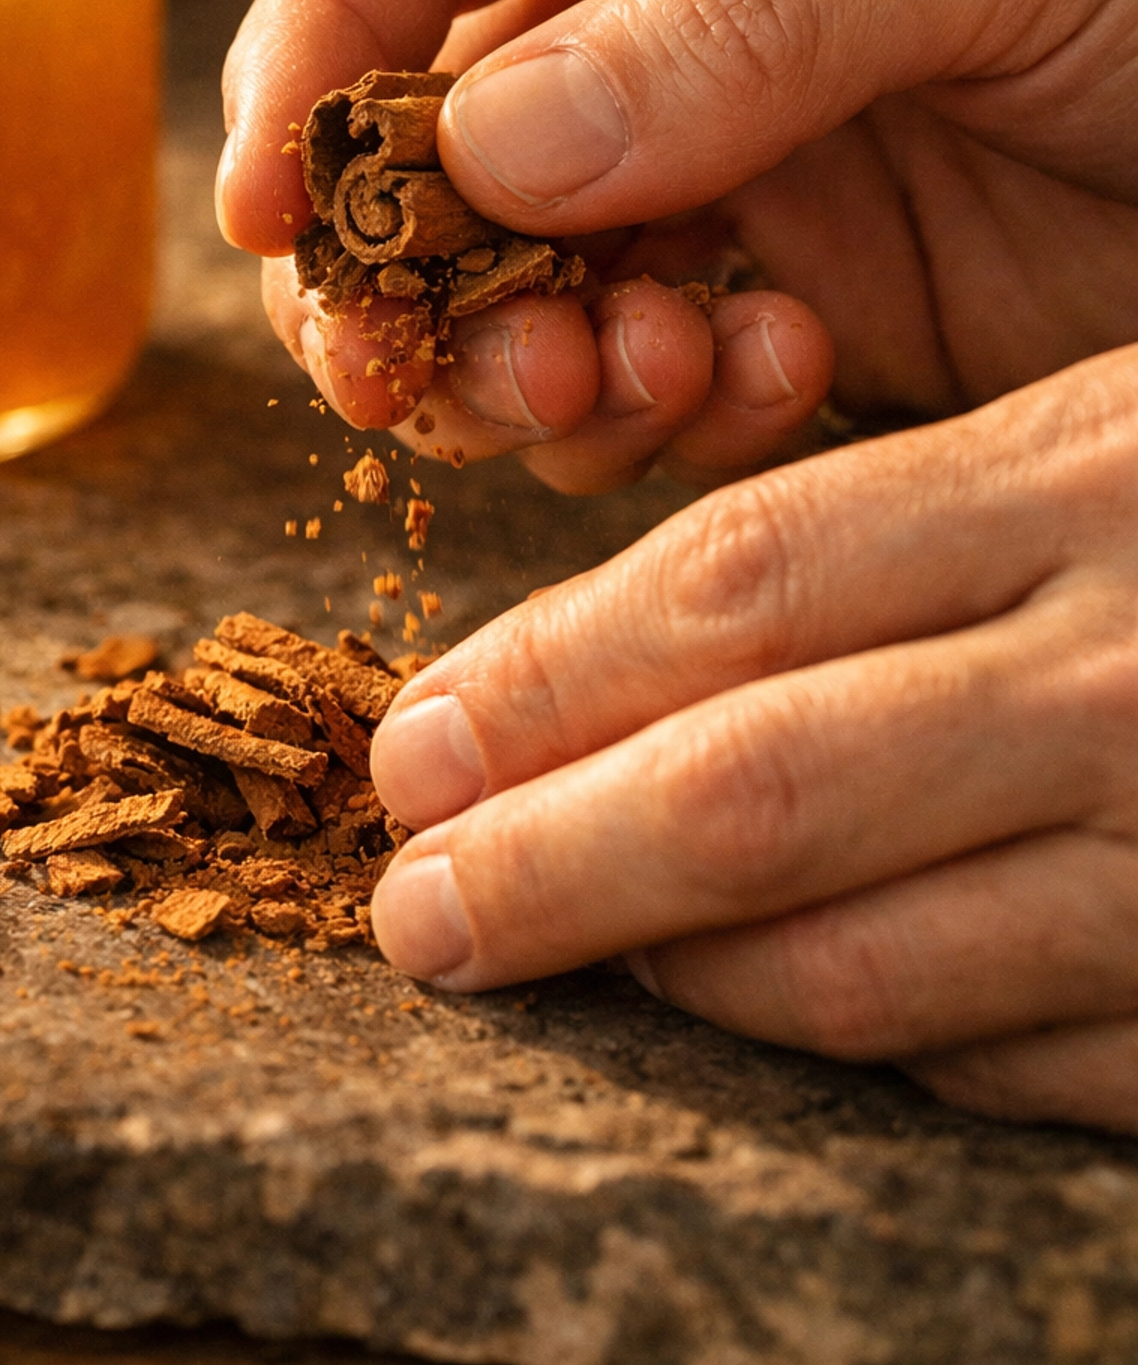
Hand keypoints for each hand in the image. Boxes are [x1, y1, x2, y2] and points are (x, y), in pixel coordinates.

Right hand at [220, 0, 1137, 485]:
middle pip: (404, 121)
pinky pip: (619, 361)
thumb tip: (477, 151)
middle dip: (395, 262)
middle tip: (433, 378)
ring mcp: (689, 129)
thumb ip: (739, 24)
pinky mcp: (752, 266)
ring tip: (628, 379)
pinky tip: (765, 377)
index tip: (269, 215)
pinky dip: (650, 407)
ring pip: (488, 267)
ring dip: (519, 356)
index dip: (305, 58)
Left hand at [368, 351, 1137, 1132]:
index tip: (421, 738)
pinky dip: (855, 1042)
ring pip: (856, 967)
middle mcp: (1129, 678)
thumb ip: (932, 497)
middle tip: (417, 908)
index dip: (546, 672)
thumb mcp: (1121, 418)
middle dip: (545, 866)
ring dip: (672, 976)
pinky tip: (772, 997)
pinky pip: (995, 1067)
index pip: (741, 580)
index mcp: (1082, 479)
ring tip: (560, 957)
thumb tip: (650, 630)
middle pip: (755, 793)